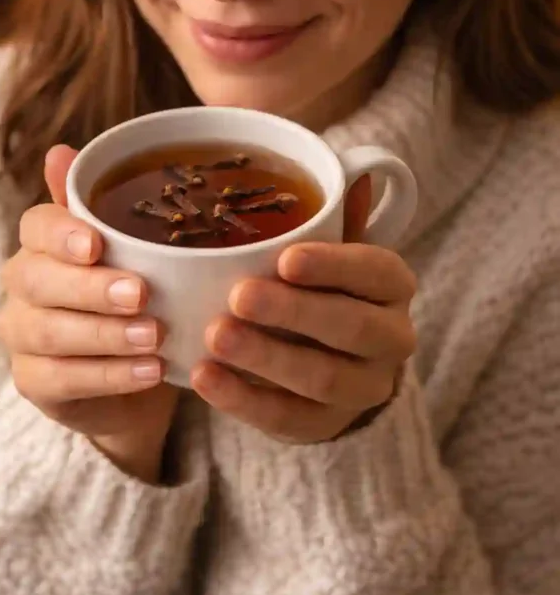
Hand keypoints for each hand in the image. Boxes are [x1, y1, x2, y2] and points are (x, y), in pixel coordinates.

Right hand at [0, 145, 177, 483]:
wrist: (142, 371)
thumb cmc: (139, 296)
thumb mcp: (138, 248)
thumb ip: (104, 204)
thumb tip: (61, 151)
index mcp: (44, 242)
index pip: (36, 226)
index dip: (62, 234)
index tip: (98, 244)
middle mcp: (23, 284)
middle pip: (38, 280)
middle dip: (90, 288)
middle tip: (141, 293)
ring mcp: (23, 335)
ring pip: (50, 332)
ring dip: (106, 335)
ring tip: (155, 336)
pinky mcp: (33, 382)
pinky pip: (62, 379)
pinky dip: (110, 376)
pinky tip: (151, 370)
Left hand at [191, 177, 416, 443]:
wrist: (334, 360)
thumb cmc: (323, 287)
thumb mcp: (330, 247)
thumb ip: (333, 214)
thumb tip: (348, 168)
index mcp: (392, 285)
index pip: (375, 271)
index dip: (332, 266)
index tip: (285, 258)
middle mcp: (392, 338)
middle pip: (350, 329)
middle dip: (292, 313)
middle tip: (238, 295)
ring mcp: (365, 388)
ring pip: (322, 379)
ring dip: (265, 358)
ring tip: (214, 336)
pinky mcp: (327, 426)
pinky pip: (288, 418)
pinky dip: (242, 400)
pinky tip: (202, 376)